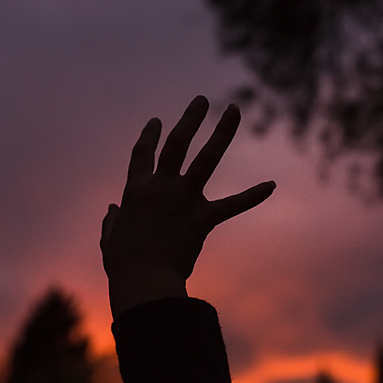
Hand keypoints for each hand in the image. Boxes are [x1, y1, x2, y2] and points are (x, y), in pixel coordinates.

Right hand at [101, 95, 275, 317]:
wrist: (143, 282)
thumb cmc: (123, 265)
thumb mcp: (110, 239)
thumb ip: (111, 222)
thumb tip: (111, 210)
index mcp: (136, 190)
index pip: (142, 154)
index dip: (149, 136)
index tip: (157, 121)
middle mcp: (160, 187)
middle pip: (177, 144)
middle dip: (190, 119)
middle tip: (202, 100)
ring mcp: (183, 200)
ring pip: (206, 159)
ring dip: (221, 133)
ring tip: (233, 109)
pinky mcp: (203, 218)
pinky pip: (232, 205)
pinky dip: (253, 196)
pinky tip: (272, 185)